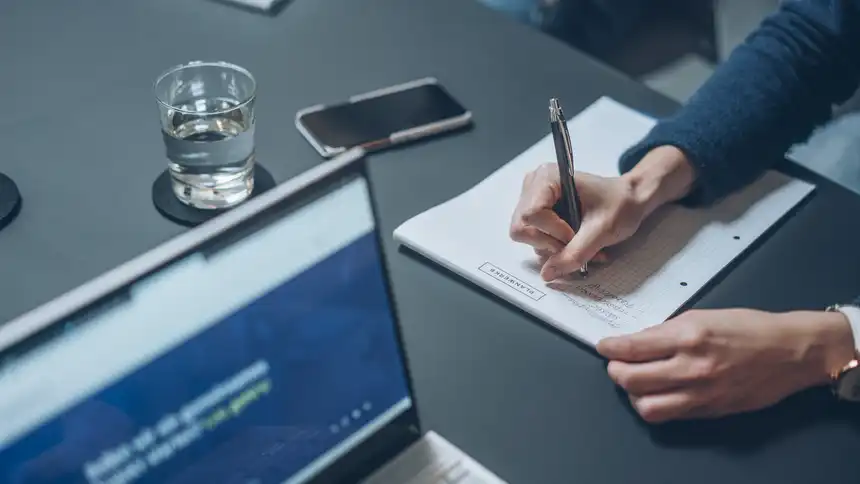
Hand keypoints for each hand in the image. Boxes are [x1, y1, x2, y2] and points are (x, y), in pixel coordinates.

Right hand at [509, 163, 646, 280]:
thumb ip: (575, 253)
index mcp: (547, 178)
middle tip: (576, 244)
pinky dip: (554, 246)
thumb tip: (547, 274)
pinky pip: (534, 238)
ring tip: (581, 244)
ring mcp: (533, 199)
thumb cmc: (620, 204)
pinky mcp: (537, 213)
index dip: (553, 233)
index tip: (576, 236)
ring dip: (555, 248)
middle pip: (522, 228)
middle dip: (550, 243)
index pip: (531, 216)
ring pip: (527, 236)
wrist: (630, 199)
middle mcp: (534, 186)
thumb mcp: (602, 230)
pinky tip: (574, 242)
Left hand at [597, 308, 855, 422]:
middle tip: (616, 365)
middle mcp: (692, 367)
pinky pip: (672, 415)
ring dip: (633, 395)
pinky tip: (657, 393)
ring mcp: (701, 393)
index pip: (632, 348)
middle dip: (615, 372)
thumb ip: (667, 331)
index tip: (604, 347)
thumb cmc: (749, 328)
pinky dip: (657, 405)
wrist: (790, 351)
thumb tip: (638, 341)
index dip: (610, 349)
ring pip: (647, 407)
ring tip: (635, 383)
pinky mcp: (711, 410)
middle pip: (631, 380)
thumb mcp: (702, 316)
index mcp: (688, 336)